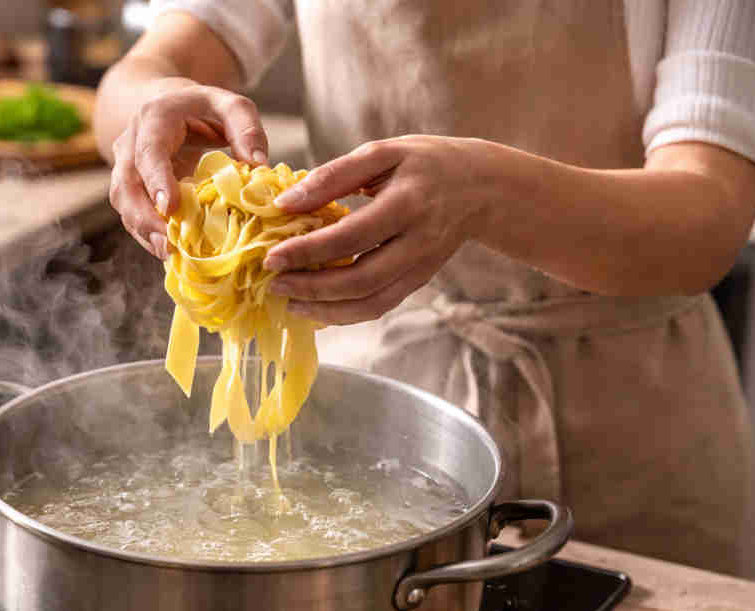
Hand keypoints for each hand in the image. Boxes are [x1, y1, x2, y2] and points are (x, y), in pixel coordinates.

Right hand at [109, 82, 268, 258]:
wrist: (168, 104)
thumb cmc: (203, 108)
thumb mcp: (230, 105)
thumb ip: (246, 128)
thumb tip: (258, 165)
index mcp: (154, 118)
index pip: (150, 151)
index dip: (157, 180)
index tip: (170, 207)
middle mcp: (131, 143)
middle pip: (128, 184)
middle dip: (145, 217)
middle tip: (168, 245)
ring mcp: (125, 167)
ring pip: (124, 203)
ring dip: (144, 231)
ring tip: (169, 254)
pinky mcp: (130, 188)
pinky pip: (131, 213)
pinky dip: (147, 234)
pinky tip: (168, 250)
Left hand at [264, 136, 492, 324]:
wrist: (482, 187)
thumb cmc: (424, 163)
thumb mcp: (382, 153)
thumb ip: (333, 176)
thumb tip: (285, 203)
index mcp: (409, 203)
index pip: (352, 236)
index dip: (308, 251)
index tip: (272, 256)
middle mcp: (418, 242)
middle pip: (361, 280)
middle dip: (312, 288)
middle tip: (274, 284)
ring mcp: (421, 268)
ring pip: (371, 303)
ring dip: (326, 310)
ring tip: (289, 303)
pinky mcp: (418, 282)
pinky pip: (379, 306)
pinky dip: (345, 313)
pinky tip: (316, 307)